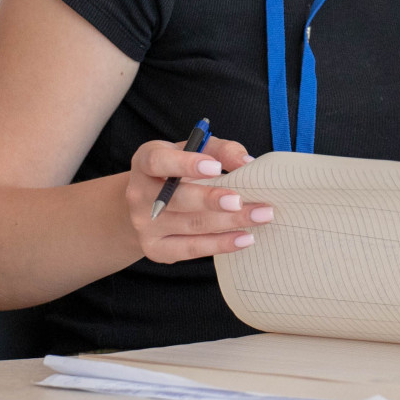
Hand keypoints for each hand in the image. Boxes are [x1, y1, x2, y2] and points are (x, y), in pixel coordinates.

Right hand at [123, 135, 269, 263]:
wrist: (149, 205)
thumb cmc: (180, 171)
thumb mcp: (196, 151)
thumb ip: (222, 151)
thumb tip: (247, 164)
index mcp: (145, 162)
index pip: (158, 161)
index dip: (185, 164)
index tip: (215, 167)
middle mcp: (138, 194)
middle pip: (177, 199)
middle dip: (212, 200)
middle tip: (241, 201)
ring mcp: (145, 225)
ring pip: (190, 225)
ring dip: (229, 222)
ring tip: (260, 216)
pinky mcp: (156, 249)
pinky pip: (191, 248)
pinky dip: (221, 244)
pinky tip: (245, 238)